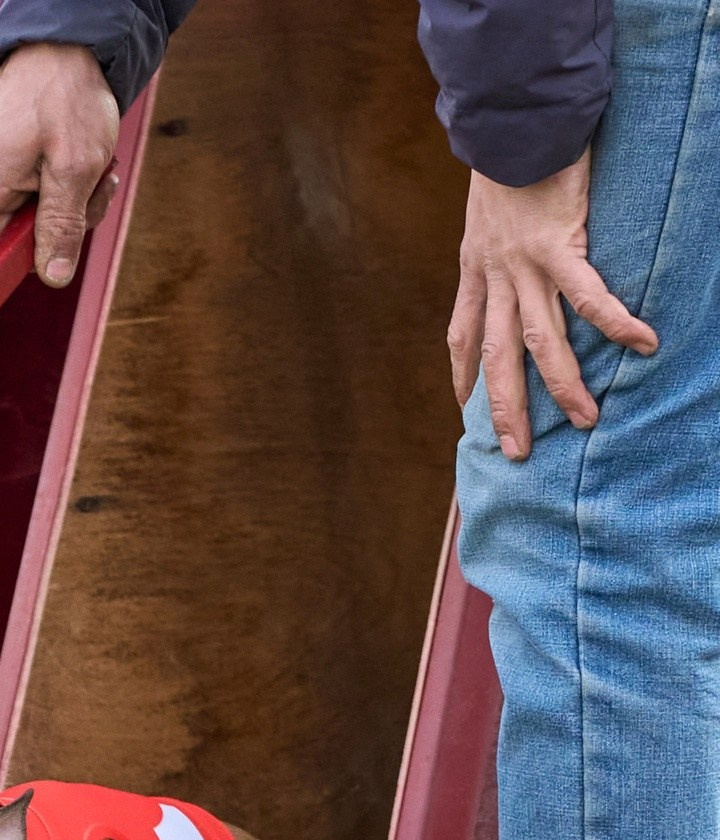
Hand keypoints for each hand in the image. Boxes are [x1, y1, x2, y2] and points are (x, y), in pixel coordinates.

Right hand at [0, 43, 120, 289]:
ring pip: (33, 223)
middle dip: (53, 240)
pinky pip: (42, 200)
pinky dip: (72, 193)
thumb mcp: (74, 166)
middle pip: (7, 245)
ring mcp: (0, 177)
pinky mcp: (18, 168)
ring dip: (73, 212)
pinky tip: (92, 170)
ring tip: (97, 178)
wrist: (66, 44)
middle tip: (88, 208)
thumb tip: (52, 277)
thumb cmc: (64, 95)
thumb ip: (60, 226)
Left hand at [452, 153, 656, 459]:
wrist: (512, 122)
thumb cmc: (508, 159)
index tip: (463, 408)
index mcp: (474, 269)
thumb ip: (495, 243)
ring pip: (541, 340)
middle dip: (505, 408)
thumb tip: (506, 252)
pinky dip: (616, 321)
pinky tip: (643, 344)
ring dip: (563, 383)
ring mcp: (524, 264)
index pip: (461, 335)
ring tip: (585, 420)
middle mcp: (494, 275)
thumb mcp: (485, 212)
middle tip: (517, 451)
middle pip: (497, 356)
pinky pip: (590, 294)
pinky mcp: (558, 244)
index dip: (463, 375)